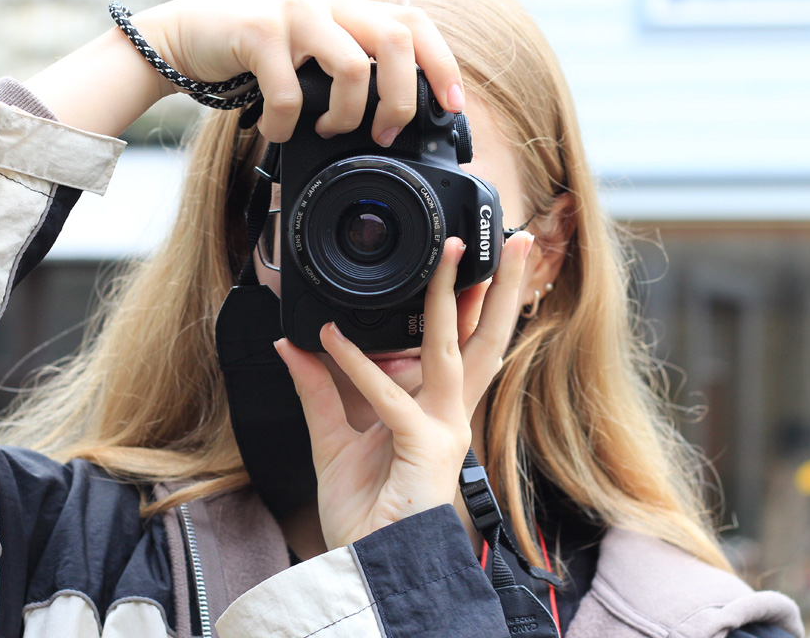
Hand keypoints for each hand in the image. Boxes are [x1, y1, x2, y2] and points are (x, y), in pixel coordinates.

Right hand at [134, 0, 466, 143]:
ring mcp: (295, 13)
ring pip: (351, 68)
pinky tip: (279, 132)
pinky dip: (289, 126)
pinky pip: (290, 92)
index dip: (442, 64)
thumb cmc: (258, 59)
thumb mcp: (313, 60)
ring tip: (328, 132)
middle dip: (401, 99)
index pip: (415, 22)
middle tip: (385, 133)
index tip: (453, 107)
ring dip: (347, 116)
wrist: (190, 40)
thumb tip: (397, 124)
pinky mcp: (259, 32)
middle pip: (396, 40)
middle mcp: (329, 1)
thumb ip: (352, 73)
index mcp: (350, 8)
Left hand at [274, 232, 534, 549]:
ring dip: (450, 299)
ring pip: (455, 352)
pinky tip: (332, 339)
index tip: (480, 262)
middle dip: (503, 289)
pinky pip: (390, 396)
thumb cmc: (365, 515)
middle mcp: (450, 416)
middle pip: (487, 340)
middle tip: (513, 241)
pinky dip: (357, 366)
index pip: (466, 347)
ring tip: (449, 254)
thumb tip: (296, 345)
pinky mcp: (423, 449)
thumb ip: (318, 389)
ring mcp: (444, 431)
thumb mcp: (332, 439)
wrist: (370, 569)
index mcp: (437, 411)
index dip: (476, 305)